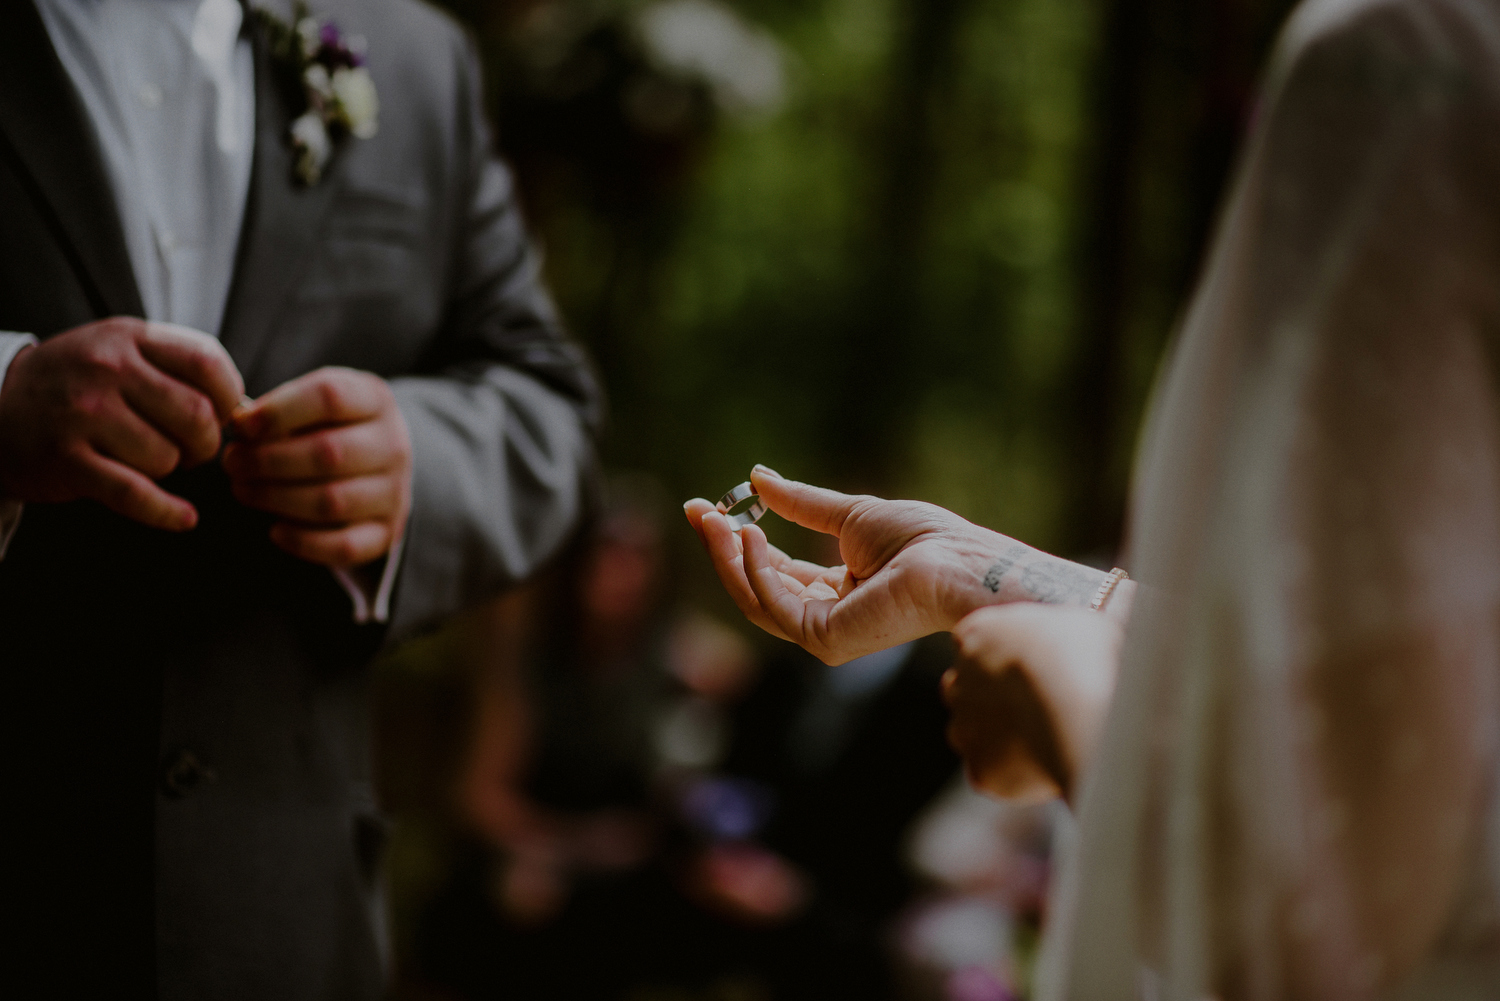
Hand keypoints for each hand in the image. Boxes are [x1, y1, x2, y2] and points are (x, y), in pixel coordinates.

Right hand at [0, 317, 244, 529]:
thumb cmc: (77, 383)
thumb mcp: (120, 350)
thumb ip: (176, 366)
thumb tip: (244, 408)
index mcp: (128, 338)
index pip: (206, 361)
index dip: (229, 396)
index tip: (223, 414)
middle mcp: (105, 369)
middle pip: (196, 415)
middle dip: (206, 442)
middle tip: (192, 448)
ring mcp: (83, 414)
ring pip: (166, 457)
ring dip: (170, 468)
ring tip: (148, 458)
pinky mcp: (67, 460)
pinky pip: (134, 494)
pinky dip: (165, 512)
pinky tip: (183, 517)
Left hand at [223, 366, 410, 567]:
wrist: (381, 467)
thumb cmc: (332, 429)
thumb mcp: (316, 406)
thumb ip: (281, 411)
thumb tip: (241, 426)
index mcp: (374, 401)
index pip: (329, 397)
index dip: (278, 412)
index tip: (240, 426)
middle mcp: (393, 445)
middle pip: (329, 453)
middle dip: (268, 461)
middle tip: (233, 463)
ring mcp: (395, 492)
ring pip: (333, 502)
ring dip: (276, 498)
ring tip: (243, 490)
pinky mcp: (386, 532)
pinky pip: (345, 546)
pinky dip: (304, 542)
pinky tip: (275, 531)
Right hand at [684, 466, 1109, 664]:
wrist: (953, 561)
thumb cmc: (920, 538)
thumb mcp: (847, 513)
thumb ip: (799, 503)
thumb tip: (757, 478)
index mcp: (836, 590)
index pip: (773, 569)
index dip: (737, 539)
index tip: (707, 507)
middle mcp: (826, 616)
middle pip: (756, 586)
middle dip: (722, 548)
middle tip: (698, 511)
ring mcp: (823, 634)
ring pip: (755, 598)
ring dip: (729, 556)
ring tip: (717, 518)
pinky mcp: (823, 640)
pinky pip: (772, 604)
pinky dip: (754, 570)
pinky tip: (749, 534)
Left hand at [943, 603, 1122, 801]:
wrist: (1091, 715)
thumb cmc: (1092, 658)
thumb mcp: (1089, 621)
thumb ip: (1082, 617)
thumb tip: (1115, 601)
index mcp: (976, 634)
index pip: (972, 644)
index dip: (1001, 658)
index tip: (1030, 668)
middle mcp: (958, 680)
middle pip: (963, 690)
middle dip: (992, 699)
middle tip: (1036, 706)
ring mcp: (965, 728)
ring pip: (972, 735)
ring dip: (1000, 738)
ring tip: (1048, 738)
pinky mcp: (980, 771)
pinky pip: (993, 774)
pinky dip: (1016, 775)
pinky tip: (1049, 766)